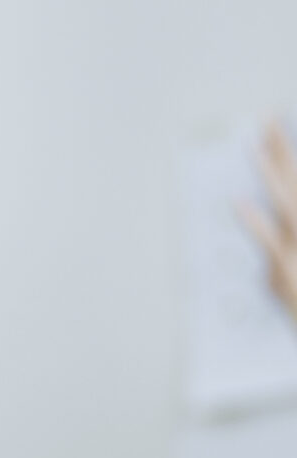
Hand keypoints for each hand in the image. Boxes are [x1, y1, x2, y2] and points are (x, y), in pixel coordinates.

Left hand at [239, 121, 296, 323]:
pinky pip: (270, 240)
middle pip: (296, 178)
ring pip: (288, 199)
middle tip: (267, 116)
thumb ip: (277, 255)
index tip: (272, 124)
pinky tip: (237, 202)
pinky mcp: (288, 267)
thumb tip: (264, 246)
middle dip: (282, 146)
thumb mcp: (287, 270)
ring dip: (271, 171)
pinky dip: (254, 221)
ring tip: (254, 144)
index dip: (286, 151)